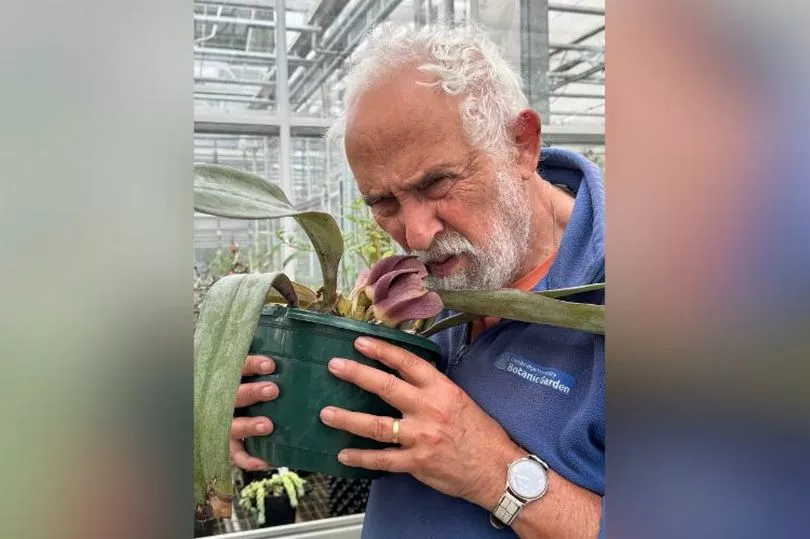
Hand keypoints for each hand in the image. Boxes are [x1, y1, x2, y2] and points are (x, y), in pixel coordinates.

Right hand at [230, 355, 277, 470]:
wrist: (220, 415)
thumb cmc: (248, 386)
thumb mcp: (250, 371)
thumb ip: (264, 361)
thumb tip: (293, 338)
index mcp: (229, 379)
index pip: (236, 368)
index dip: (252, 365)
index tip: (271, 364)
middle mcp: (222, 401)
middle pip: (233, 396)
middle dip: (252, 393)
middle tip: (274, 390)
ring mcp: (223, 424)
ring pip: (231, 426)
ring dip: (249, 426)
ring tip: (268, 425)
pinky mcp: (228, 445)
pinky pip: (235, 456)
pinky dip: (250, 460)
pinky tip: (267, 461)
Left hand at [319, 337, 521, 508]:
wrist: (498, 469)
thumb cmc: (482, 433)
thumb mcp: (460, 399)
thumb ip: (432, 389)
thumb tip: (404, 376)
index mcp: (441, 389)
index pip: (407, 362)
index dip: (381, 350)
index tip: (360, 342)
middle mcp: (429, 409)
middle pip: (385, 387)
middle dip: (356, 374)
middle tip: (334, 366)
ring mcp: (421, 437)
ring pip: (376, 425)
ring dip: (347, 418)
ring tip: (326, 414)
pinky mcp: (416, 463)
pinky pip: (382, 459)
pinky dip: (361, 457)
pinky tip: (344, 455)